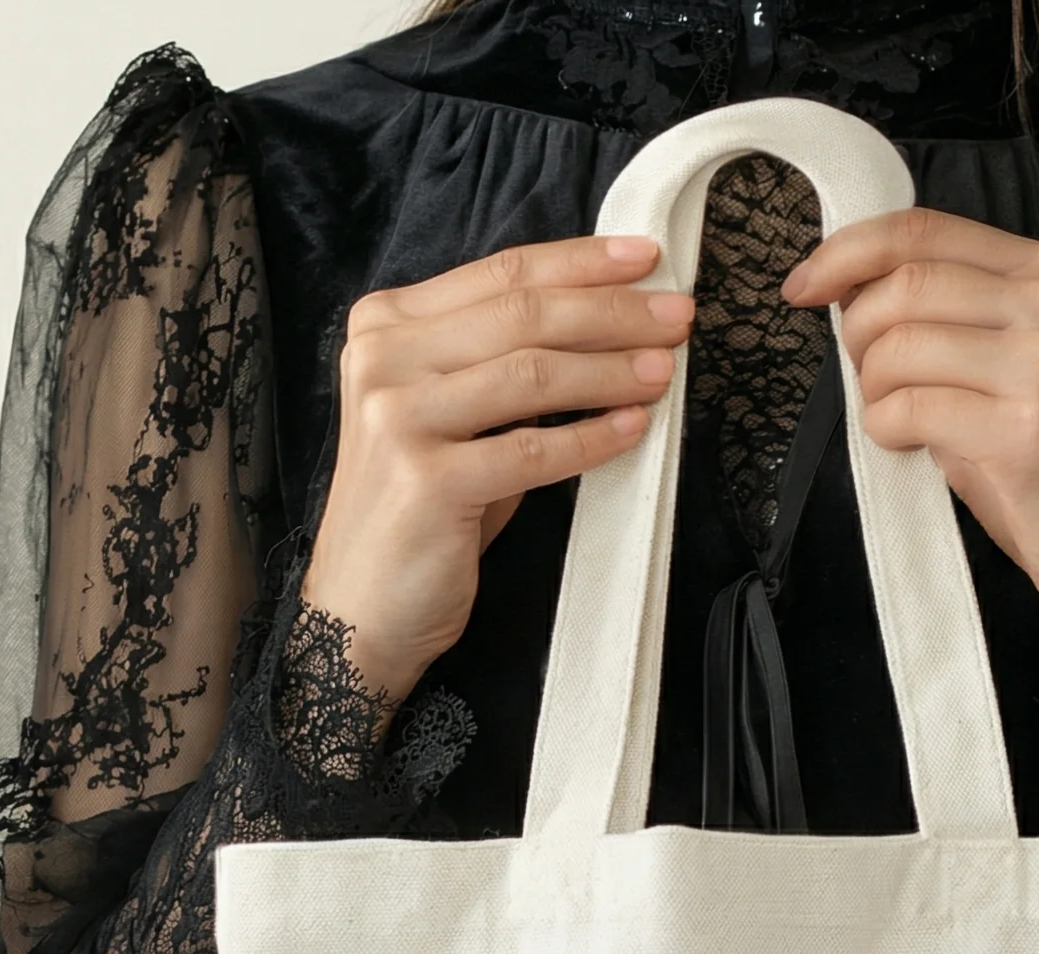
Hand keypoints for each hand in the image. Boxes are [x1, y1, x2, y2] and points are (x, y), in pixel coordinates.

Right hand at [300, 234, 695, 705]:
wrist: (360, 609)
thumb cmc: (421, 515)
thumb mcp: (452, 419)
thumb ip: (500, 365)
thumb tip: (604, 324)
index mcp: (385, 326)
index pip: (500, 275)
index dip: (581, 263)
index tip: (647, 259)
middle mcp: (383, 360)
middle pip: (521, 314)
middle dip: (611, 311)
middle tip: (677, 316)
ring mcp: (398, 418)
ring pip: (530, 373)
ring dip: (610, 370)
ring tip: (664, 371)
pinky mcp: (426, 482)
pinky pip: (532, 451)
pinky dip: (590, 440)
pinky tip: (633, 430)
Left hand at [782, 209, 1038, 715]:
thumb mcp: (1013, 371)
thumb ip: (954, 323)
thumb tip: (856, 296)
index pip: (924, 229)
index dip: (847, 251)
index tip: (804, 285)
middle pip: (904, 282)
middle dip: (857, 333)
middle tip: (867, 382)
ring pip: (899, 344)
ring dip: (873, 390)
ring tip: (897, 422)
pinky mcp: (1025, 427)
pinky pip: (910, 407)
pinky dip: (887, 429)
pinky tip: (910, 447)